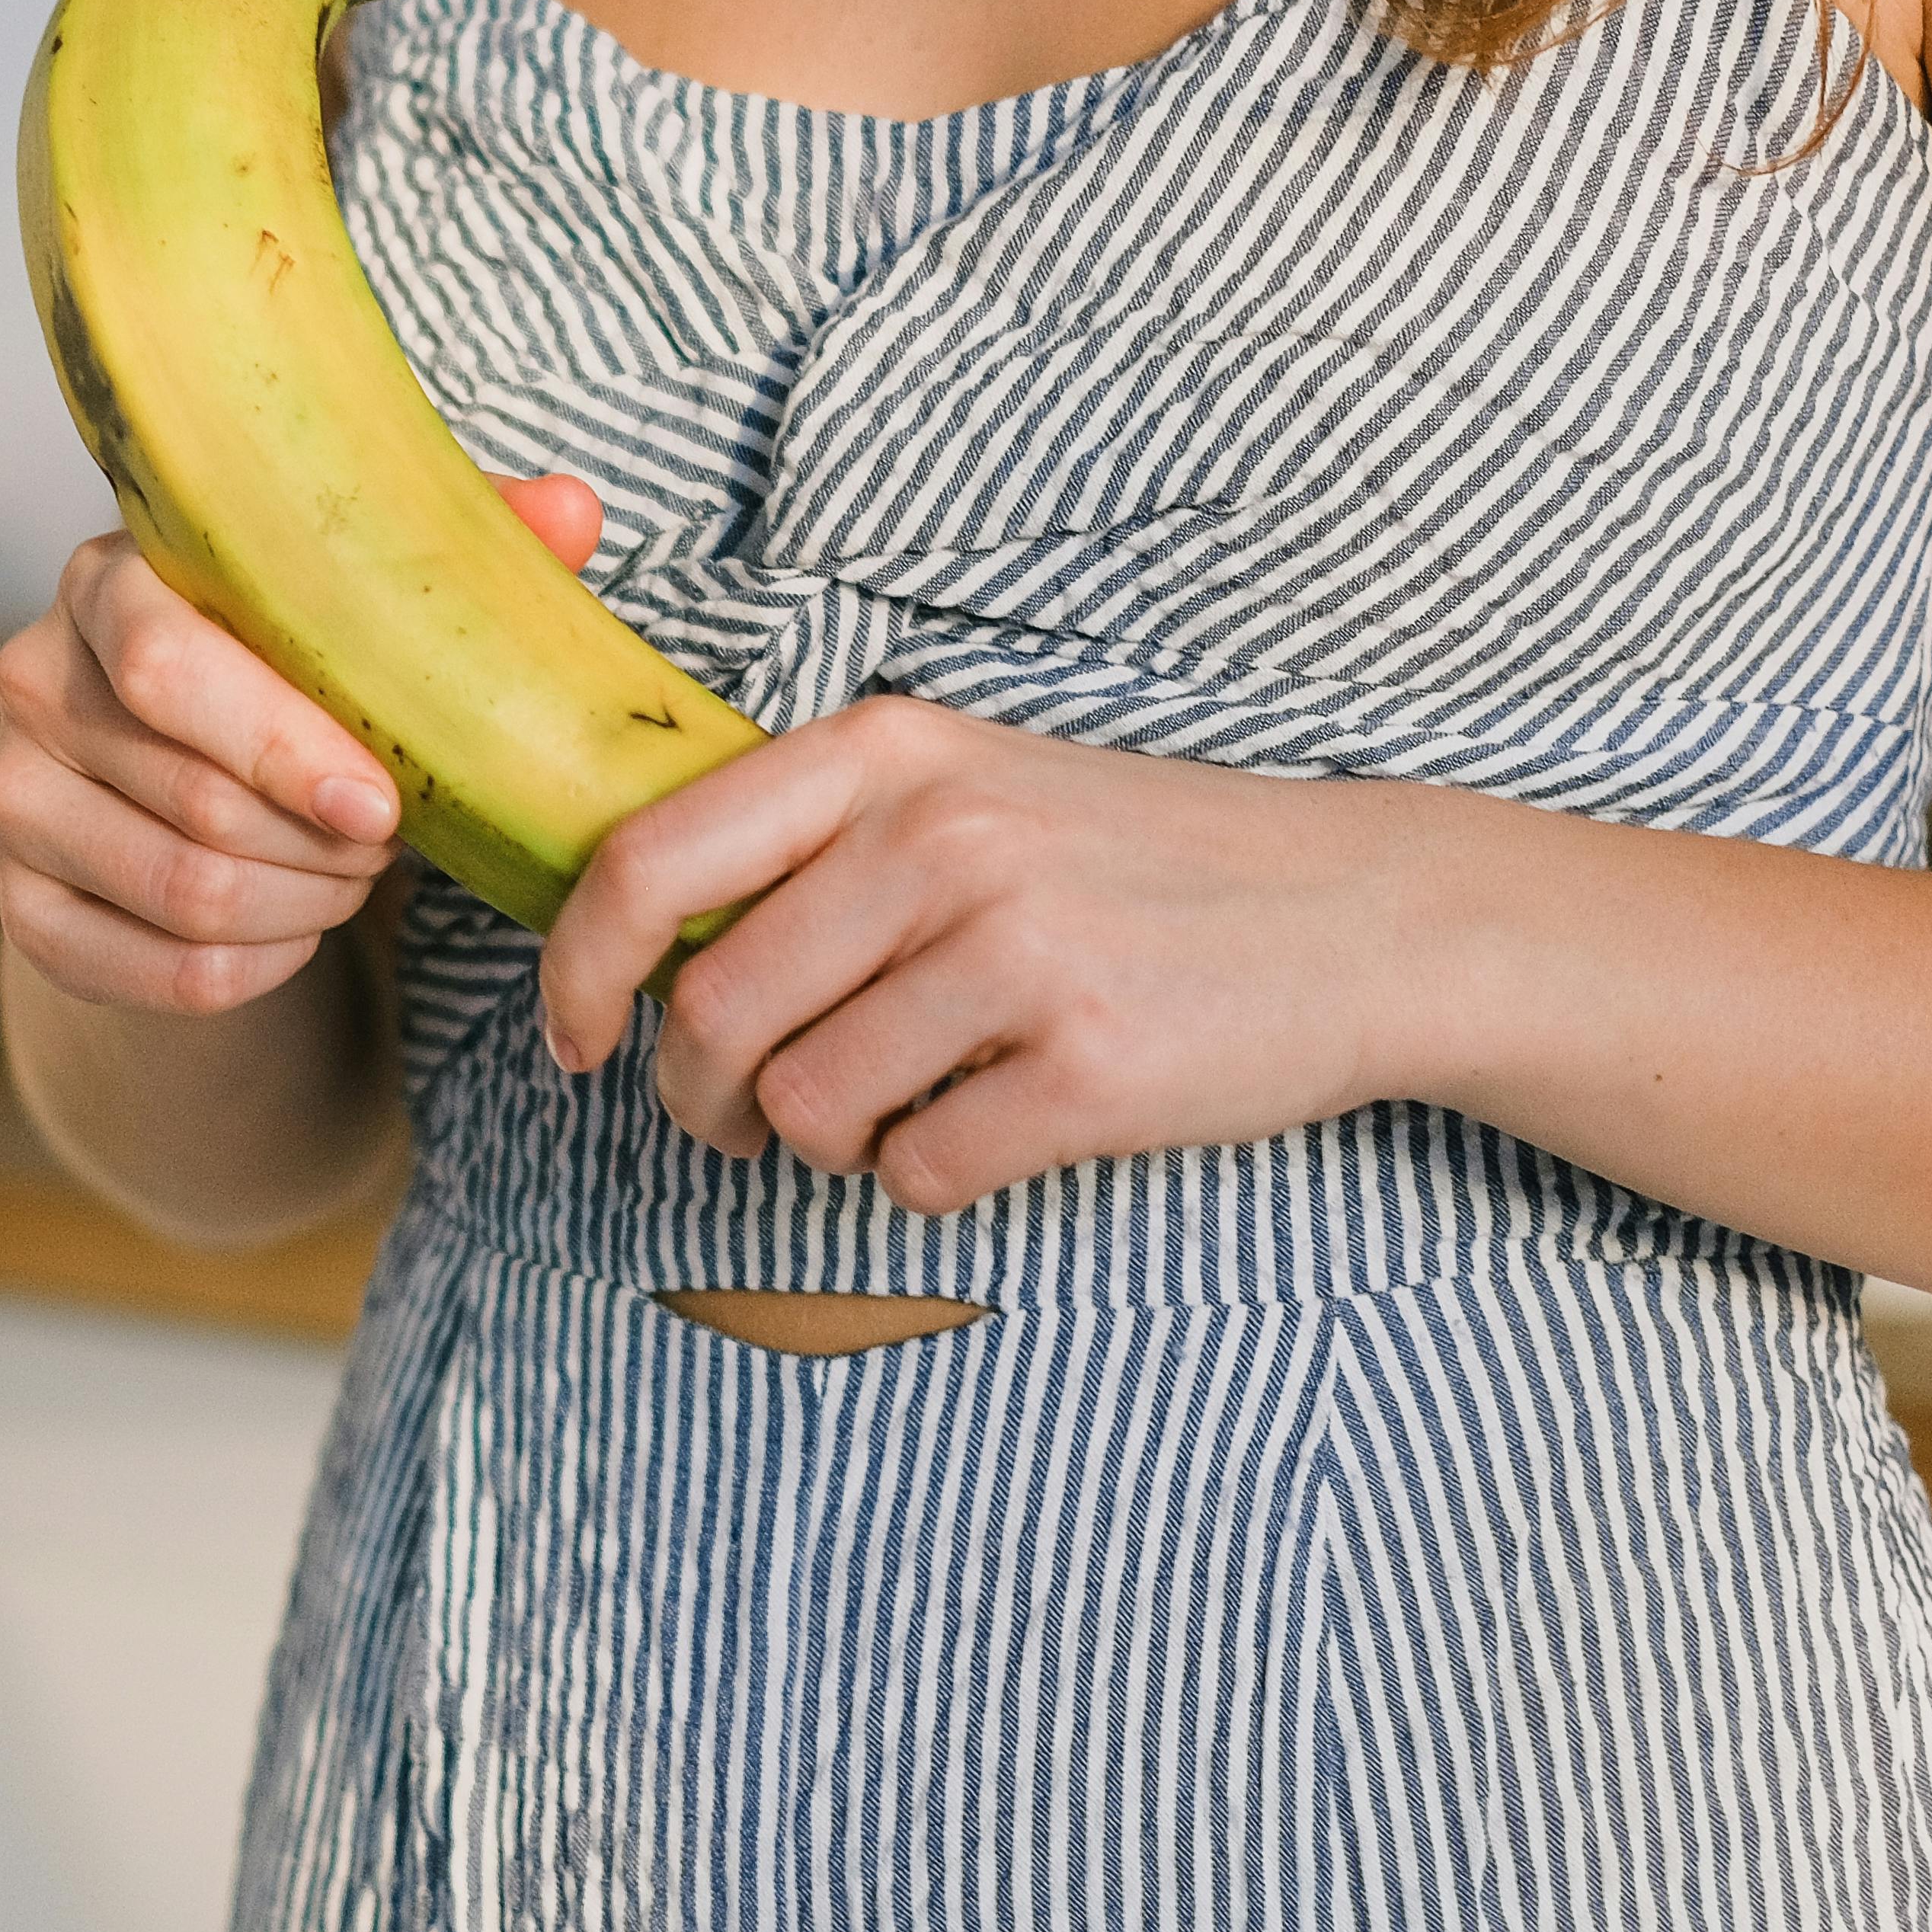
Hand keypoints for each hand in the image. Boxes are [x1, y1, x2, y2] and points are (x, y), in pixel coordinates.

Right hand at [0, 473, 603, 1015]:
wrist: (191, 772)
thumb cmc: (293, 663)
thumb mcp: (366, 593)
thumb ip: (459, 541)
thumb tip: (571, 508)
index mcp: (107, 578)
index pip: (165, 666)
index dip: (285, 748)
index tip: (383, 806)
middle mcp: (32, 677)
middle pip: (195, 800)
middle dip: (327, 844)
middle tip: (387, 838)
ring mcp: (14, 798)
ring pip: (187, 894)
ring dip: (306, 905)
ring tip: (350, 875)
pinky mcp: (23, 911)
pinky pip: (166, 974)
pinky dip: (264, 969)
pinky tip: (300, 931)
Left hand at [530, 695, 1455, 1211]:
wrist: (1357, 911)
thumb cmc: (1135, 861)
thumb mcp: (968, 783)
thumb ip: (817, 835)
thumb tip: (644, 939)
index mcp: (886, 752)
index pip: (648, 860)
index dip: (574, 970)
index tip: (576, 1040)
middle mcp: (940, 836)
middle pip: (711, 1012)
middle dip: (697, 1100)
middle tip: (740, 1123)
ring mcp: (1019, 950)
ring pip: (803, 1105)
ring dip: (818, 1145)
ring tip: (884, 1114)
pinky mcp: (1089, 1067)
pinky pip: (918, 1172)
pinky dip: (925, 1178)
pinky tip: (988, 1128)